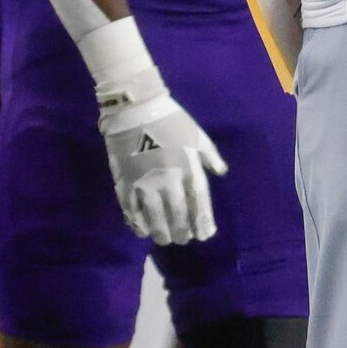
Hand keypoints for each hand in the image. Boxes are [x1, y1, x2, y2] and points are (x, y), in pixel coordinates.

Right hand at [97, 76, 226, 244]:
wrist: (135, 108)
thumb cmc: (170, 120)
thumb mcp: (197, 134)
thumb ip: (210, 156)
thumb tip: (221, 172)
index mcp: (189, 169)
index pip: (199, 203)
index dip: (203, 222)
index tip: (205, 234)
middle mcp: (169, 181)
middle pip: (178, 216)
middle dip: (182, 232)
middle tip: (183, 239)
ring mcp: (145, 185)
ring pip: (154, 219)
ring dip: (160, 233)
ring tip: (164, 239)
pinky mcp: (125, 184)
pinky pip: (131, 211)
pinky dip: (137, 223)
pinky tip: (141, 230)